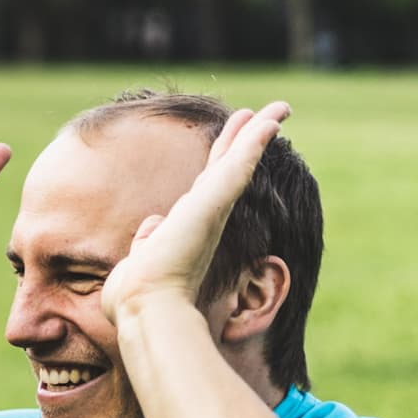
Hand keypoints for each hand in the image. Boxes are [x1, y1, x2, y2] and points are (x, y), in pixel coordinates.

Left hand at [101, 102, 290, 321]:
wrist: (146, 308)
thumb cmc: (139, 296)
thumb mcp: (141, 260)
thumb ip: (148, 239)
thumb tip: (152, 224)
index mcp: (189, 228)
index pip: (208, 185)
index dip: (221, 161)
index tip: (232, 141)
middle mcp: (206, 218)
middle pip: (229, 167)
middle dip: (246, 139)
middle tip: (266, 115)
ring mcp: (212, 211)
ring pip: (239, 162)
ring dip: (258, 133)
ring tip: (278, 109)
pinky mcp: (212, 205)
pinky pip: (238, 166)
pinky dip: (254, 142)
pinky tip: (269, 121)